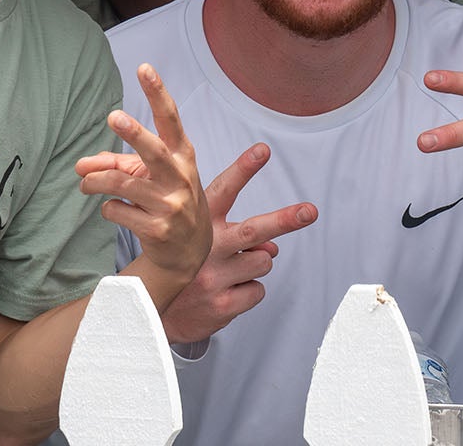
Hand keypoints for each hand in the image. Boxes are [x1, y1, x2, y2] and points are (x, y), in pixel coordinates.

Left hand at [77, 65, 211, 290]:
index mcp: (182, 156)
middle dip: (134, 133)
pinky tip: (112, 210)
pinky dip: (107, 208)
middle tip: (114, 116)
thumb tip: (80, 165)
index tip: (143, 68)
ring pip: (121, 183)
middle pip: (154, 150)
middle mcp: (180, 177)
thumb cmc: (167, 202)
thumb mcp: (151, 177)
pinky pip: (116, 210)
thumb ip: (117, 163)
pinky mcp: (158, 228)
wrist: (186, 253)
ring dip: (95, 181)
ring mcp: (171, 205)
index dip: (158, 93)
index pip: (170, 120)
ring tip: (84, 182)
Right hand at [155, 143, 317, 344]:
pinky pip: (257, 291)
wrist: (152, 311)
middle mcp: (206, 248)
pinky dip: (248, 291)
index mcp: (198, 225)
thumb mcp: (194, 239)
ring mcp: (213, 278)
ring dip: (257, 263)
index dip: (243, 169)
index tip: (262, 150)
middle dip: (285, 219)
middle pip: (254, 231)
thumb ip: (234, 235)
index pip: (223, 191)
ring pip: (264, 261)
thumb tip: (272, 249)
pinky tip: (227, 292)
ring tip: (232, 270)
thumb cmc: (179, 266)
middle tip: (309, 211)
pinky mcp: (221, 306)